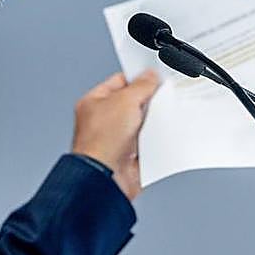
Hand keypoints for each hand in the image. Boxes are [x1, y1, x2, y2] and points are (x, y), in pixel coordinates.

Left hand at [71, 71, 159, 200]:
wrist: (106, 178)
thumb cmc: (101, 142)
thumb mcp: (125, 101)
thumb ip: (141, 86)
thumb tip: (150, 77)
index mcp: (95, 102)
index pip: (120, 81)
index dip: (138, 78)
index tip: (156, 76)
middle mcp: (104, 120)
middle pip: (133, 103)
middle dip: (148, 101)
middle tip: (160, 97)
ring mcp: (117, 139)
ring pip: (143, 123)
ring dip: (153, 122)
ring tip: (158, 119)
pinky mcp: (130, 156)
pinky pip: (149, 142)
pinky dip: (156, 140)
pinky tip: (160, 137)